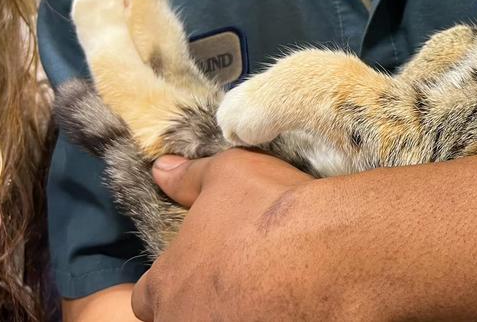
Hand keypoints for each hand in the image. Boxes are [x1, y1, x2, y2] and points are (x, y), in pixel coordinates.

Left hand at [130, 149, 312, 320]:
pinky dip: (272, 315)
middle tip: (237, 279)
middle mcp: (184, 319)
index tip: (198, 267)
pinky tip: (292, 302)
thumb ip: (190, 178)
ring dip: (234, 311)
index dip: (172, 280)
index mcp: (167, 283)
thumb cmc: (272, 211)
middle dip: (202, 301)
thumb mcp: (229, 175)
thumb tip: (163, 170)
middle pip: (181, 316)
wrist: (330, 251)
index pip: (145, 296)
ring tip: (269, 291)